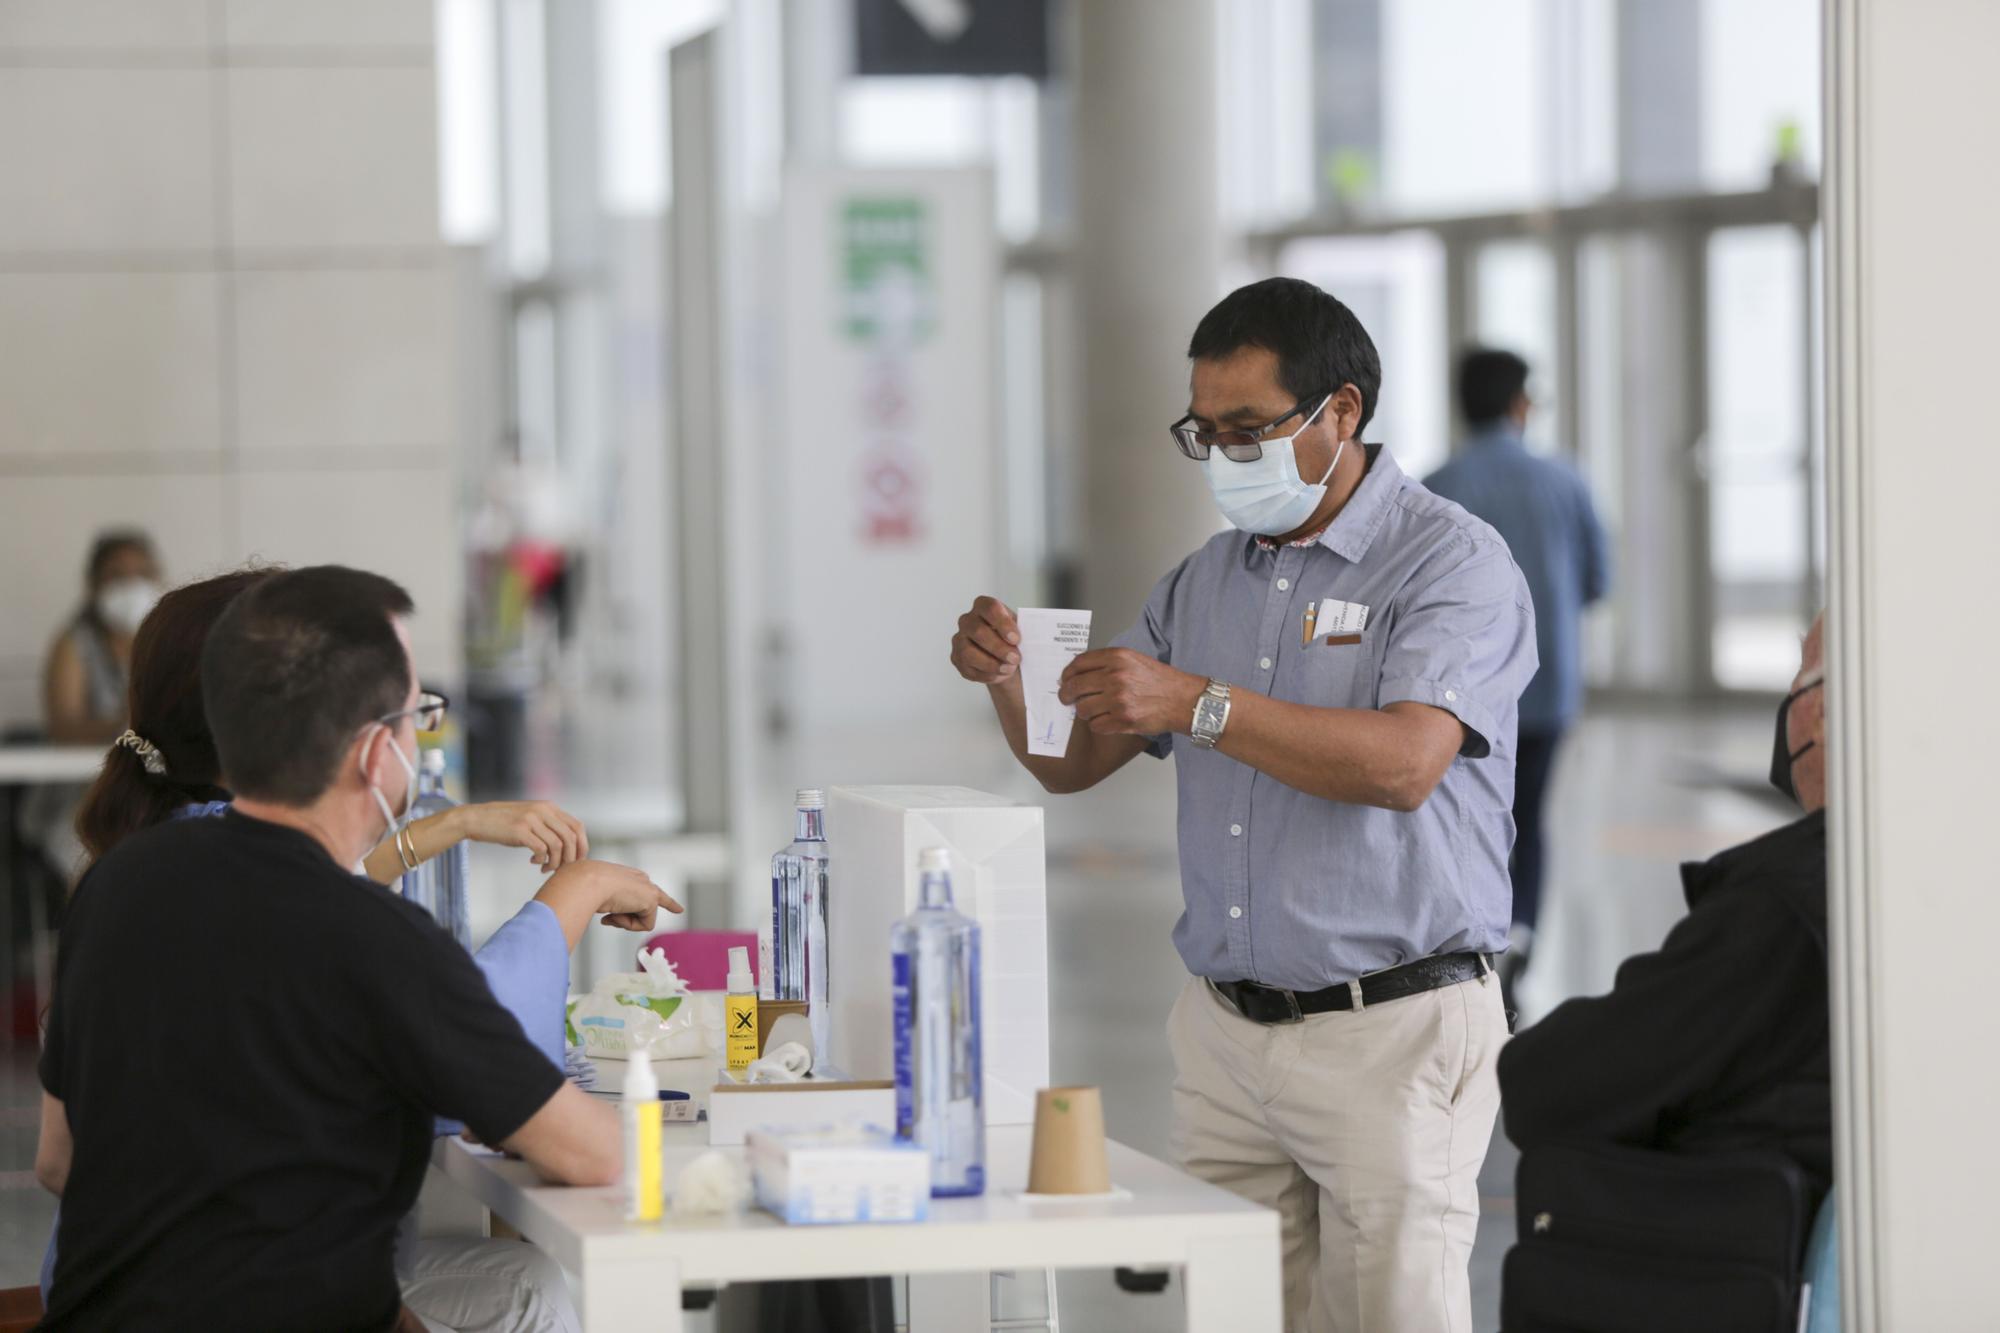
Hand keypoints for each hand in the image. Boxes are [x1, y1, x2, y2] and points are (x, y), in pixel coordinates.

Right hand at [449, 801, 588, 872]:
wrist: (477, 819)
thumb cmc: (505, 823)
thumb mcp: (531, 818)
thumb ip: (549, 826)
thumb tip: (568, 846)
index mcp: (549, 807)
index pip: (577, 826)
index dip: (582, 846)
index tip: (577, 861)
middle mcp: (543, 810)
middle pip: (571, 837)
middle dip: (571, 858)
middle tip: (561, 869)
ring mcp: (532, 819)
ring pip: (558, 845)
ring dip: (555, 862)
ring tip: (545, 868)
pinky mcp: (520, 830)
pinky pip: (542, 849)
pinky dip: (542, 860)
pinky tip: (533, 862)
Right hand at [543, 860, 683, 931]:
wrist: (583, 881)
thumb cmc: (579, 887)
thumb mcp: (588, 895)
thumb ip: (597, 906)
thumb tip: (585, 920)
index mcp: (625, 875)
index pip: (644, 887)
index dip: (663, 901)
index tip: (679, 909)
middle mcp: (639, 879)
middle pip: (655, 901)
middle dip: (647, 913)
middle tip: (671, 911)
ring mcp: (647, 888)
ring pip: (641, 919)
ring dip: (623, 921)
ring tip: (609, 911)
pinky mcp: (651, 899)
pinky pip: (643, 925)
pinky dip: (628, 924)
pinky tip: (616, 912)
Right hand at [951, 596, 1020, 683]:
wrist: (1006, 658)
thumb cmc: (1013, 640)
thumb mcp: (1022, 631)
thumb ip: (1025, 632)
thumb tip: (1035, 639)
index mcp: (984, 606)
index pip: (989, 608)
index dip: (1003, 623)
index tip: (1016, 638)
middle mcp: (968, 620)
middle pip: (978, 631)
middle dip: (998, 648)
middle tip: (1015, 658)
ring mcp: (959, 639)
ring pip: (968, 652)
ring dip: (991, 664)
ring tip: (1008, 669)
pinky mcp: (957, 658)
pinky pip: (968, 668)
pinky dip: (986, 674)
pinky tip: (999, 675)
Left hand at [1059, 648, 1206, 736]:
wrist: (1183, 700)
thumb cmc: (1161, 681)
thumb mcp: (1134, 660)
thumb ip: (1108, 663)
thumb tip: (1080, 672)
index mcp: (1117, 658)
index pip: (1078, 664)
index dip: (1067, 673)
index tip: (1065, 680)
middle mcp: (1116, 677)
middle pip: (1074, 687)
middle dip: (1066, 695)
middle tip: (1066, 699)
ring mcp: (1119, 700)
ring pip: (1082, 709)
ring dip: (1084, 712)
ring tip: (1093, 711)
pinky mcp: (1123, 720)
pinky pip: (1096, 725)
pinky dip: (1098, 724)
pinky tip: (1106, 720)